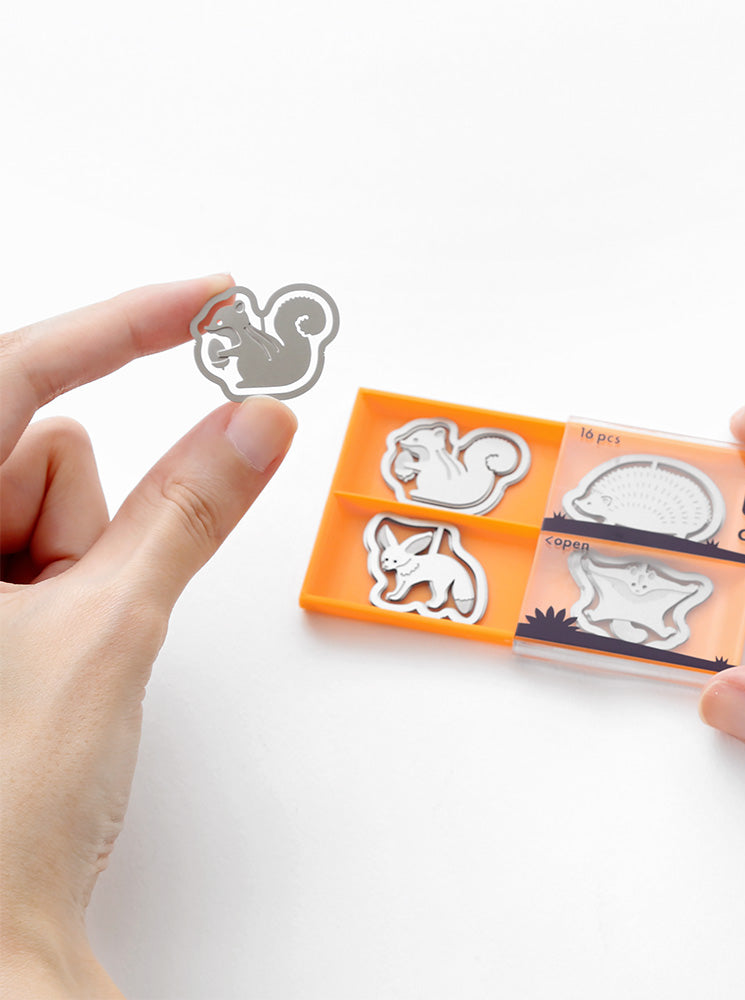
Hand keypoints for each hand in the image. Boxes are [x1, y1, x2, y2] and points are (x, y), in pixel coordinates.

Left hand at [0, 277, 297, 994]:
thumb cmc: (4, 803)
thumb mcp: (112, 625)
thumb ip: (194, 507)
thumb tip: (259, 423)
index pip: (23, 371)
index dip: (132, 323)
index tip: (218, 297)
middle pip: (42, 449)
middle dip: (78, 516)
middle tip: (75, 604)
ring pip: (53, 502)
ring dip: (80, 563)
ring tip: (56, 648)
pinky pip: (58, 544)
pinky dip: (79, 583)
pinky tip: (54, 654)